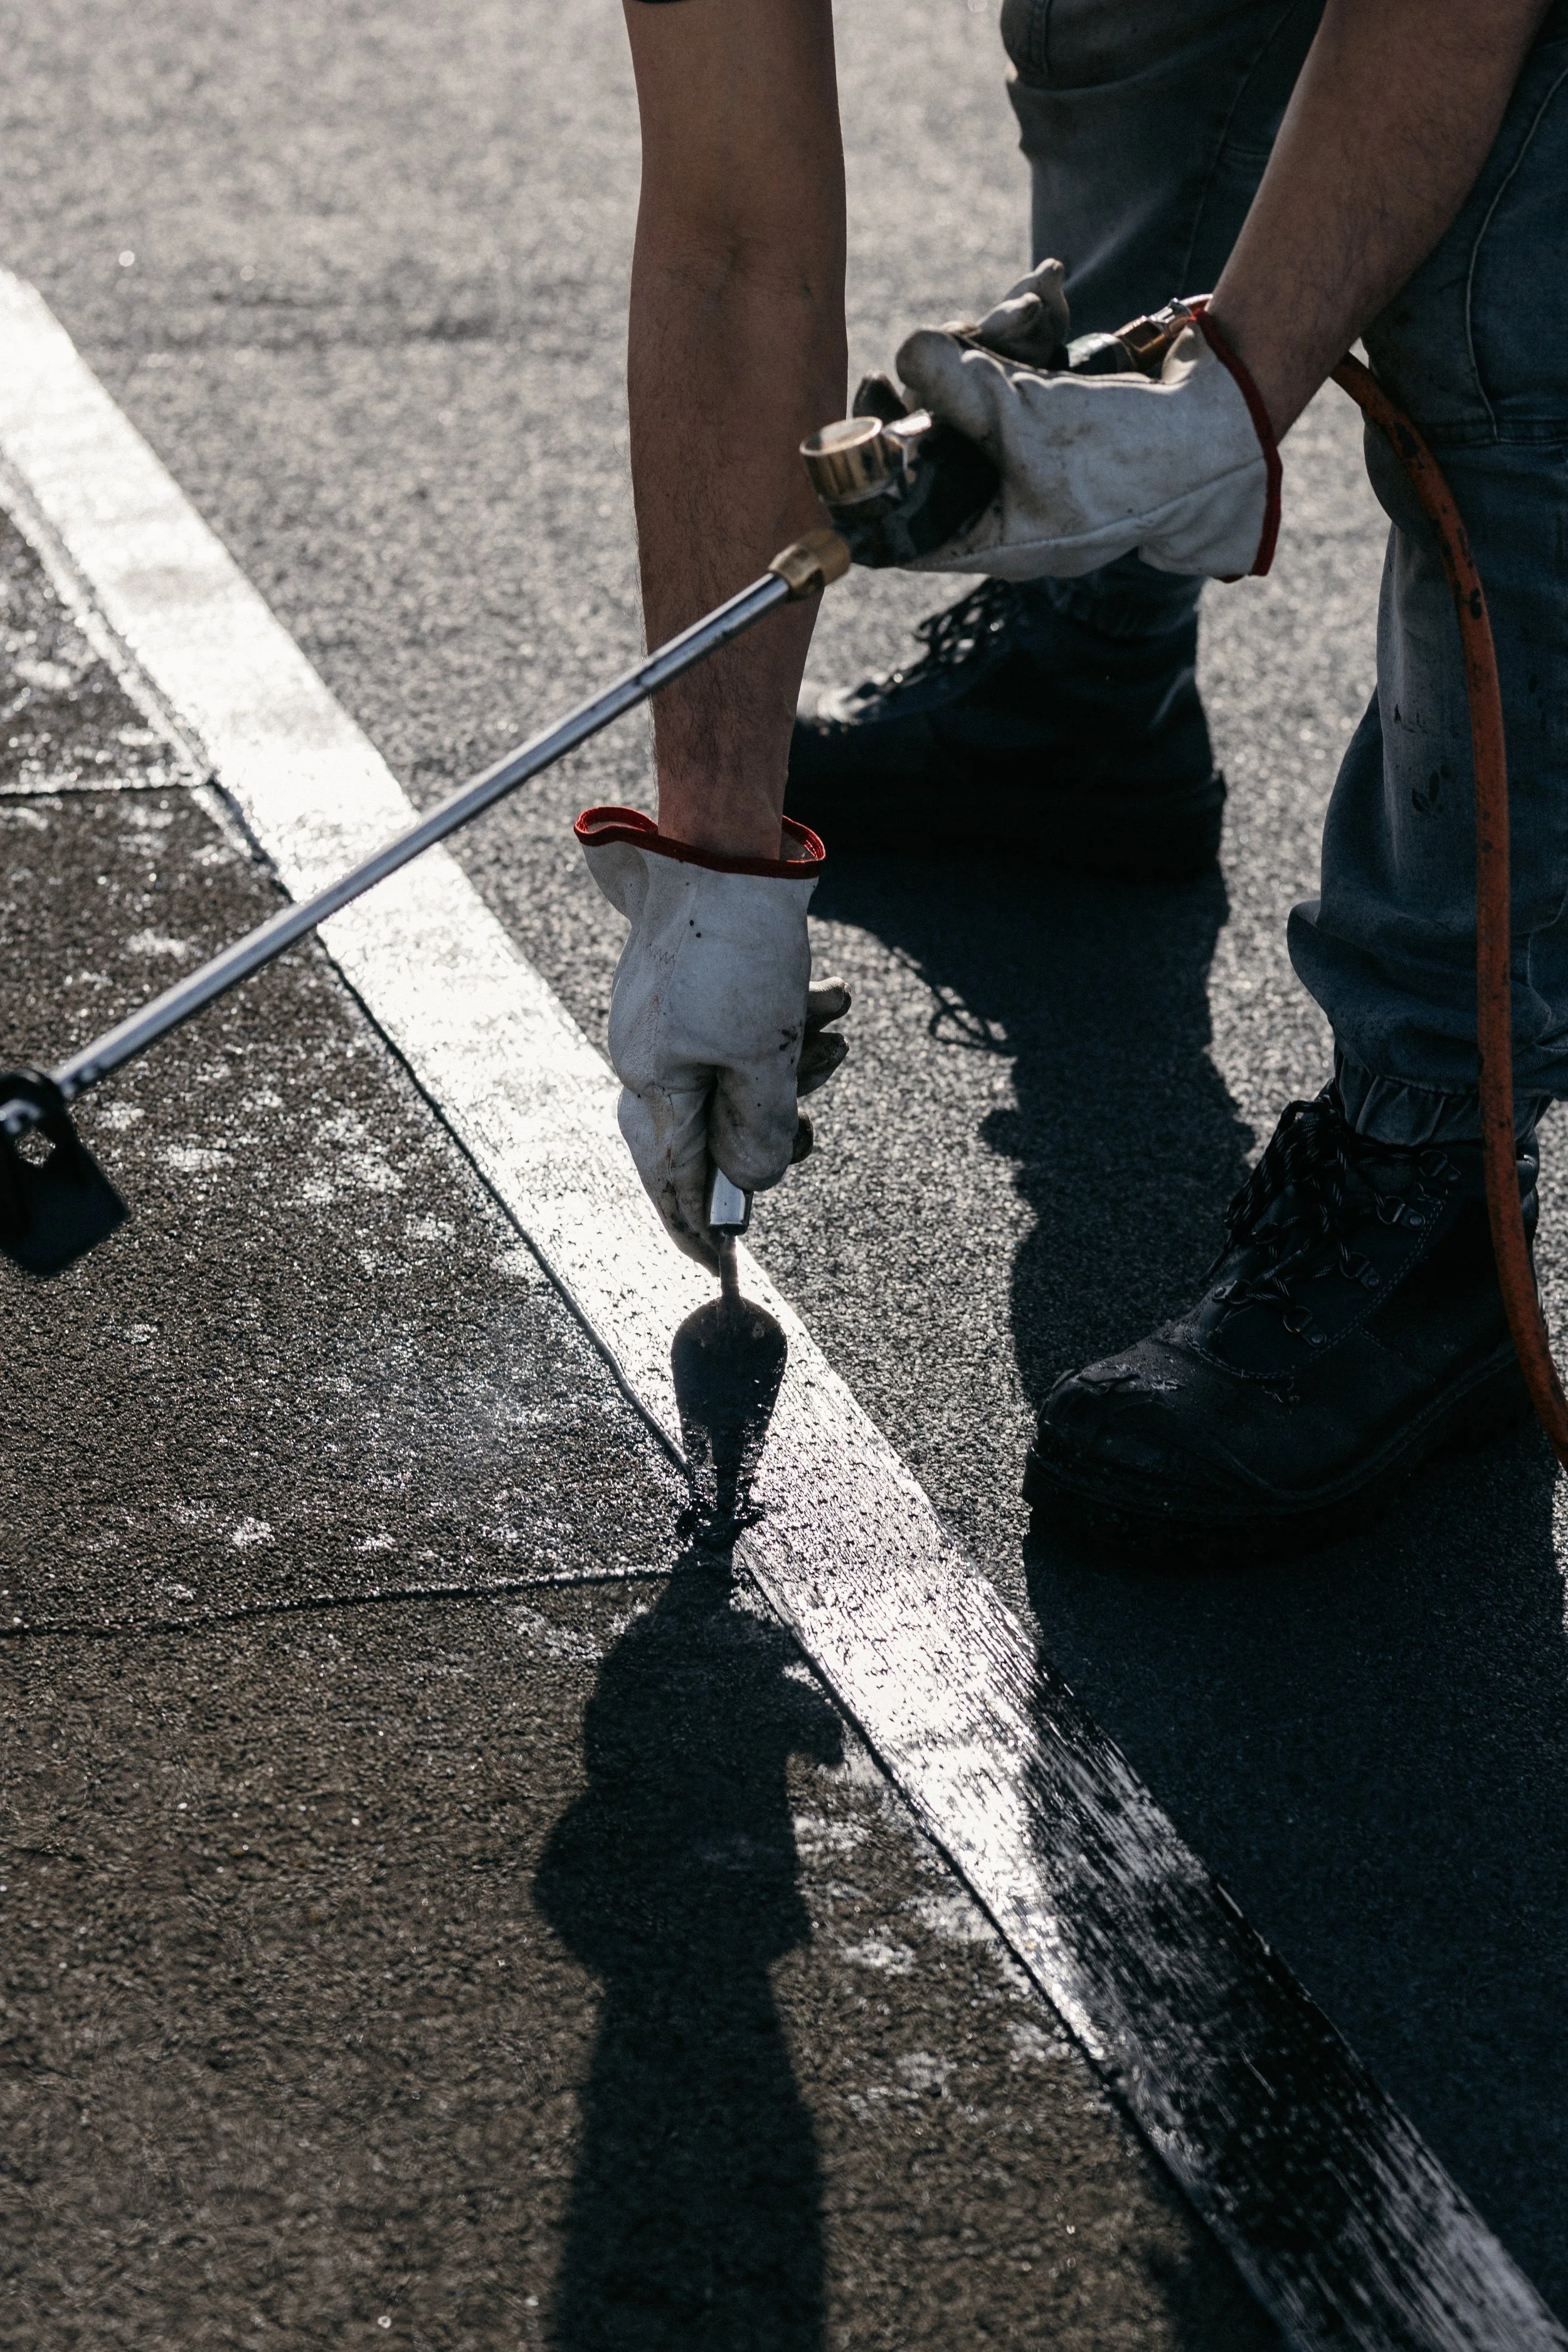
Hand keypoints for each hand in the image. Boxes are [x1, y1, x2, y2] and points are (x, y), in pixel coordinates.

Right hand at [577, 806, 849, 1267]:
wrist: (724, 845)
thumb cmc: (737, 950)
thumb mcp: (763, 1056)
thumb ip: (758, 1131)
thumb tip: (752, 1188)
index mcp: (655, 1082)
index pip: (672, 1179)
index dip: (699, 1226)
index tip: (722, 1266)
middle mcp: (651, 1055)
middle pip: (714, 1127)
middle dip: (773, 1125)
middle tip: (809, 1131)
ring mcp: (669, 1020)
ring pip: (739, 1074)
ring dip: (795, 1065)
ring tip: (832, 1035)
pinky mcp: (695, 988)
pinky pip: (743, 1032)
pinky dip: (786, 1027)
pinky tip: (823, 1001)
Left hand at [894, 278, 1278, 583]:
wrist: (1227, 423)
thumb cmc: (1133, 453)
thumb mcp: (1031, 422)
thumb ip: (960, 391)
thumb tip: (902, 354)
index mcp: (997, 542)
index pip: (906, 529)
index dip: (873, 478)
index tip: (864, 410)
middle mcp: (1010, 511)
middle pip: (937, 454)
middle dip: (935, 392)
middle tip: (932, 348)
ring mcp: (1036, 466)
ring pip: (978, 406)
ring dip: (987, 348)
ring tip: (1019, 311)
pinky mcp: (1061, 420)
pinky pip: (1021, 379)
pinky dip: (1028, 335)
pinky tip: (1048, 295)